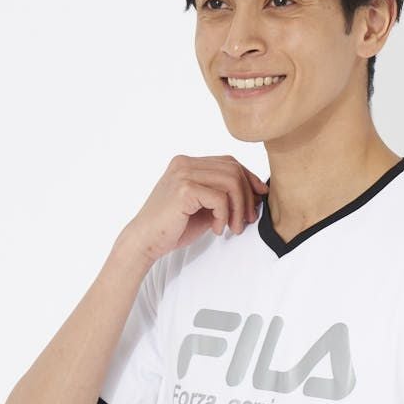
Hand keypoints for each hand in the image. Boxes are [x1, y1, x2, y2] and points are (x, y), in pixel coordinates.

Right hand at [119, 154, 268, 262]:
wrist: (145, 241)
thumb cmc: (172, 228)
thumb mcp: (204, 208)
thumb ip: (224, 197)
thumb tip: (256, 193)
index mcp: (188, 163)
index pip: (228, 162)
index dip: (248, 178)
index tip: (259, 197)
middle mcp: (185, 163)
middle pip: (233, 169)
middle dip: (247, 195)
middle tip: (248, 220)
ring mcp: (183, 173)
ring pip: (230, 182)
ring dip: (238, 208)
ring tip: (234, 228)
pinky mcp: (184, 189)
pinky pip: (220, 198)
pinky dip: (224, 216)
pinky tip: (216, 229)